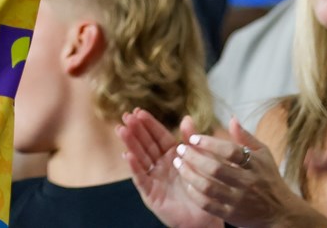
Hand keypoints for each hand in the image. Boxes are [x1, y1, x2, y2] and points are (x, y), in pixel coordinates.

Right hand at [118, 108, 222, 227]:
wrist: (205, 220)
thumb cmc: (204, 190)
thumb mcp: (201, 162)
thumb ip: (191, 141)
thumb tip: (187, 117)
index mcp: (172, 155)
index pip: (158, 136)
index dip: (149, 124)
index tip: (138, 111)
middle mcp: (161, 164)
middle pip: (146, 144)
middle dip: (136, 130)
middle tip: (126, 116)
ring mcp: (154, 178)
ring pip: (140, 157)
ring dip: (130, 143)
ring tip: (121, 130)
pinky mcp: (150, 193)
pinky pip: (141, 178)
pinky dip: (134, 167)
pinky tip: (127, 155)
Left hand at [171, 118, 318, 227]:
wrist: (282, 214)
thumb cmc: (269, 179)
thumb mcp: (264, 155)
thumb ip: (246, 137)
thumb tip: (231, 118)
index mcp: (255, 165)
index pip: (230, 152)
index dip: (210, 143)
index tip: (193, 138)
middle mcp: (247, 183)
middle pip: (215, 169)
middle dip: (194, 157)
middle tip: (180, 149)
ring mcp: (239, 201)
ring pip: (208, 187)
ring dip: (189, 174)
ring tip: (178, 163)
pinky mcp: (232, 215)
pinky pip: (207, 204)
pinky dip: (194, 193)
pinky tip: (186, 182)